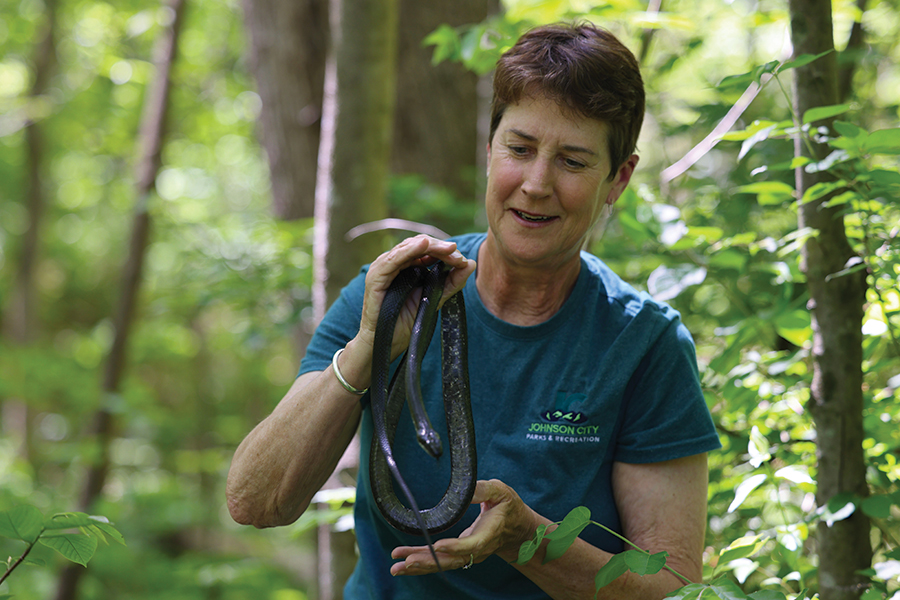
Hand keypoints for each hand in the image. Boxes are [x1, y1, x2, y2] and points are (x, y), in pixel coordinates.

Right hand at [359, 234, 474, 361]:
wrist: (385, 343)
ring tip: (449, 249)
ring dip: (431, 247)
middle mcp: (394, 263)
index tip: (463, 260)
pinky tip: (424, 245)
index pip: (427, 249)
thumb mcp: (434, 299)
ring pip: (408, 247)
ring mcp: (383, 268)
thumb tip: (471, 263)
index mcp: (406, 265)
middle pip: (419, 244)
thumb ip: (451, 283)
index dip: (446, 252)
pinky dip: (409, 251)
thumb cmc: (405, 322)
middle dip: (441, 248)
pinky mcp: (375, 277)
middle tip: (458, 255)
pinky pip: (393, 259)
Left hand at [390, 479, 537, 575]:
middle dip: (429, 561)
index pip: (472, 545)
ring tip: (397, 566)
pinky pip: (439, 561)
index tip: (438, 545)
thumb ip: (482, 489)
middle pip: (452, 560)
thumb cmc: (508, 507)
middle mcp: (477, 549)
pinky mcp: (458, 554)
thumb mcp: (500, 492)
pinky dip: (421, 562)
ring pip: (442, 563)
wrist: (516, 528)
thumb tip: (463, 488)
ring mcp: (467, 554)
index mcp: (489, 533)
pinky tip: (403, 562)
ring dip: (419, 565)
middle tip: (407, 561)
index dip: (455, 547)